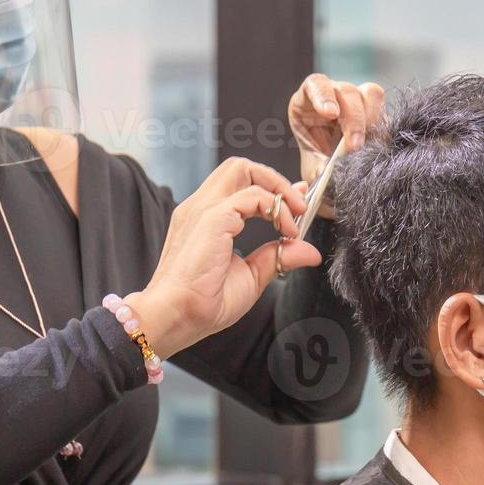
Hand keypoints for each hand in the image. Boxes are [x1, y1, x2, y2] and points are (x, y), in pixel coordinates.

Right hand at [128, 157, 322, 357]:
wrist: (175, 317)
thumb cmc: (202, 303)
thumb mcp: (251, 277)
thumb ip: (277, 257)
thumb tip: (308, 251)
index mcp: (205, 218)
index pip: (240, 183)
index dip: (273, 188)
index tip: (297, 204)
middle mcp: (200, 206)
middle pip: (240, 167)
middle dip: (275, 179)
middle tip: (297, 207)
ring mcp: (203, 209)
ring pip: (243, 169)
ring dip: (277, 187)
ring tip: (294, 215)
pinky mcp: (212, 218)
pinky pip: (252, 195)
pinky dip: (275, 208)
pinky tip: (285, 232)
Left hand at [289, 74, 384, 212]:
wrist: (336, 168)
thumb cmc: (318, 159)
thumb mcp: (311, 164)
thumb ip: (315, 167)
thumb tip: (324, 172)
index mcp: (310, 98)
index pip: (316, 84)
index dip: (323, 95)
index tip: (330, 114)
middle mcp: (336, 94)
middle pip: (348, 91)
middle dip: (354, 119)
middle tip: (354, 146)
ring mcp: (360, 99)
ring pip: (371, 94)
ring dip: (373, 119)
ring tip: (370, 145)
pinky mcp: (379, 111)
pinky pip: (387, 113)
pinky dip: (385, 129)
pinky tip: (381, 146)